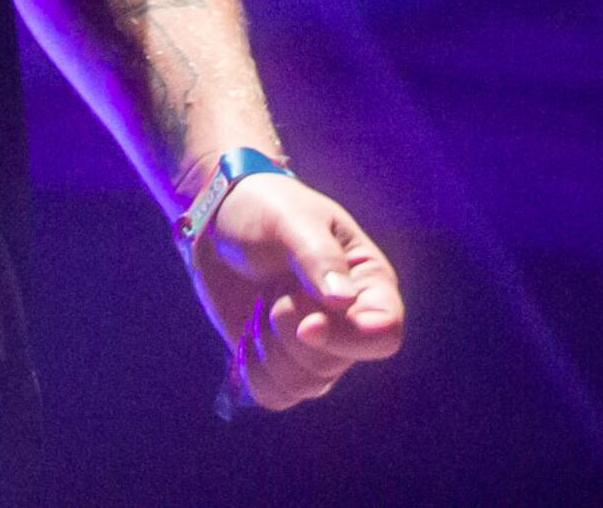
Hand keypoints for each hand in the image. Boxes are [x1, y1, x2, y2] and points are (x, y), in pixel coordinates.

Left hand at [188, 171, 404, 409]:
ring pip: (305, 384)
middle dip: (289, 330)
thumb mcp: (290, 220)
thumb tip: (343, 300)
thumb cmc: (264, 209)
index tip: (305, 321)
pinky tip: (247, 332)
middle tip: (271, 291)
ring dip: (268, 348)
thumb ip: (317, 256)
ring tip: (260, 306)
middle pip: (335, 364)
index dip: (346, 337)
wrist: (218, 221)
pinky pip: (275, 394)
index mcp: (370, 286)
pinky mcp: (280, 362)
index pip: (384, 335)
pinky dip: (252, 368)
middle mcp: (351, 325)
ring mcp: (317, 349)